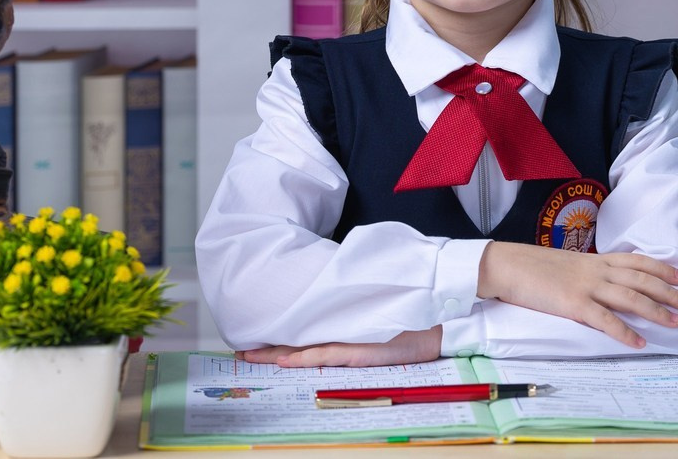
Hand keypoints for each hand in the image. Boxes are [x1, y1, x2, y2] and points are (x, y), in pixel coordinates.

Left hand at [237, 326, 442, 368]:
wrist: (439, 319)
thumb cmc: (411, 316)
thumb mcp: (377, 316)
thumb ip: (355, 316)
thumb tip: (338, 315)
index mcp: (344, 324)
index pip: (304, 334)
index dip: (278, 338)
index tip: (254, 340)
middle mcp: (342, 331)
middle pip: (297, 341)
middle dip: (267, 348)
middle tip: (239, 351)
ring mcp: (350, 341)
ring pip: (304, 349)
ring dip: (276, 354)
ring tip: (249, 357)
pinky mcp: (360, 349)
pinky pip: (325, 356)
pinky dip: (303, 359)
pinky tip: (284, 362)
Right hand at [477, 241, 677, 347]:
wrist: (507, 265)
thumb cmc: (532, 267)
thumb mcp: (567, 264)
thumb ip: (587, 272)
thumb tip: (604, 284)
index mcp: (594, 259)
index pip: (637, 261)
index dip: (662, 268)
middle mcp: (596, 270)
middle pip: (641, 280)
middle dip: (669, 292)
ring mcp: (586, 286)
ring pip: (631, 298)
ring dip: (656, 311)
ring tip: (676, 322)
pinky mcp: (573, 304)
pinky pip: (605, 320)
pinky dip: (625, 332)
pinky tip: (639, 342)